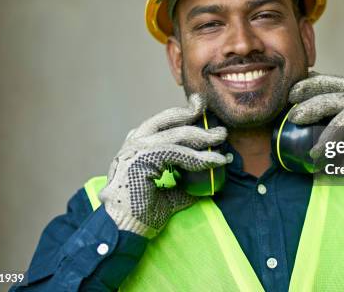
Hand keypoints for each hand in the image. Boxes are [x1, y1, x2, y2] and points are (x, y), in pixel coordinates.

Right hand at [98, 94, 230, 237]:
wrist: (122, 230)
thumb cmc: (140, 213)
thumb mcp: (168, 193)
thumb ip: (184, 183)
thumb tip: (207, 181)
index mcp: (137, 145)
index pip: (164, 123)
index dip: (185, 117)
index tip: (203, 114)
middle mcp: (135, 142)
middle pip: (169, 119)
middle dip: (195, 116)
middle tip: (218, 123)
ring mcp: (136, 149)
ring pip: (176, 134)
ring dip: (203, 136)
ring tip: (221, 137)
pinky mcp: (142, 159)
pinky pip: (177, 153)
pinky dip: (199, 157)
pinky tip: (216, 161)